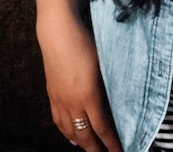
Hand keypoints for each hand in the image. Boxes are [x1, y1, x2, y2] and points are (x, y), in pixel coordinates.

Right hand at [35, 0, 121, 151]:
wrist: (58, 33)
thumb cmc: (85, 42)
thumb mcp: (104, 62)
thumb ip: (111, 82)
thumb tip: (120, 97)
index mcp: (89, 95)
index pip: (102, 128)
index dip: (111, 143)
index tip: (120, 151)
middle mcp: (72, 102)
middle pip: (84, 136)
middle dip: (96, 150)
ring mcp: (60, 100)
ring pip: (70, 131)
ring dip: (81, 143)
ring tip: (90, 148)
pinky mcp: (52, 95)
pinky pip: (58, 121)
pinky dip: (66, 132)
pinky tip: (71, 133)